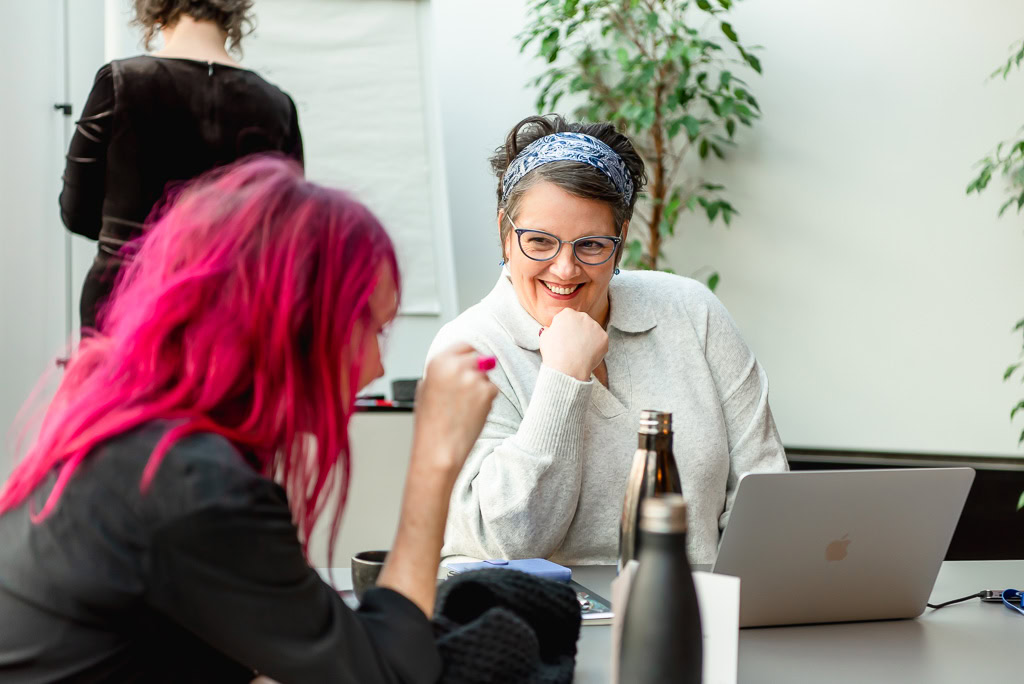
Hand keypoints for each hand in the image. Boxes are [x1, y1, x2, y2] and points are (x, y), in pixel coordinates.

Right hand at [413, 343, 498, 474]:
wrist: (439, 449)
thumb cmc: (430, 424)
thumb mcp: (425, 389)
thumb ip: (441, 370)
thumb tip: (455, 362)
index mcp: (438, 361)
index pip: (464, 345)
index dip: (467, 356)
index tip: (469, 363)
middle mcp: (456, 365)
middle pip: (478, 357)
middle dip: (476, 371)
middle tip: (466, 392)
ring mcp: (473, 378)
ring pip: (486, 375)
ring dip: (481, 386)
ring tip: (465, 407)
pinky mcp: (487, 392)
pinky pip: (492, 390)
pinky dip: (486, 399)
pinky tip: (472, 413)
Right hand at [539, 309, 607, 380]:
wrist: (567, 368)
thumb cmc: (554, 354)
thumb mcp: (544, 338)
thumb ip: (548, 330)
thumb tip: (549, 329)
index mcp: (567, 314)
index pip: (567, 317)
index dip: (565, 328)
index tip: (563, 338)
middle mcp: (583, 316)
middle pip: (581, 322)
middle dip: (578, 331)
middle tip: (572, 345)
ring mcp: (595, 326)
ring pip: (592, 331)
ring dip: (588, 338)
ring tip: (579, 351)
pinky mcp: (604, 337)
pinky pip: (600, 341)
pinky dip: (596, 347)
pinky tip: (587, 354)